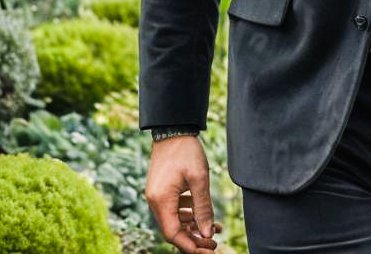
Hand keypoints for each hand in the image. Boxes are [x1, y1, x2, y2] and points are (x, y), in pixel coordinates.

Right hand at [144, 134, 219, 251]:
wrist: (173, 129)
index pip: (173, 234)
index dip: (190, 246)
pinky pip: (174, 208)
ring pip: (175, 220)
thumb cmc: (186, 151)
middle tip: (214, 242)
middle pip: (173, 230)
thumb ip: (203, 207)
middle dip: (194, 238)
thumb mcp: (199, 178)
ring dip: (193, 225)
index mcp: (161, 201)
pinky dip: (188, 213)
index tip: (207, 250)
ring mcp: (157, 195)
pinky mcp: (162, 190)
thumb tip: (207, 234)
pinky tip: (204, 212)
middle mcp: (156, 201)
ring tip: (215, 227)